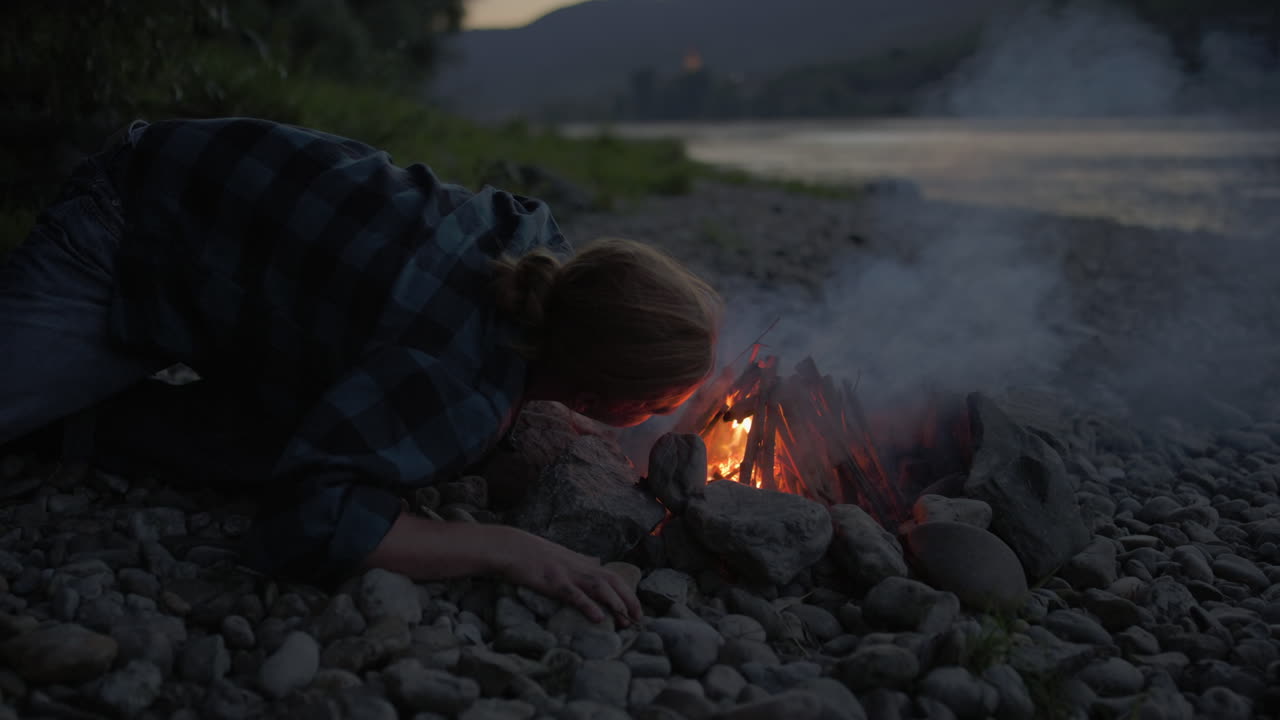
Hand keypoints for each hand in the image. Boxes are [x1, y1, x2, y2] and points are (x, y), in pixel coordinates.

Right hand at [492, 528, 642, 626]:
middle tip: (638, 619)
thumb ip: (579, 561)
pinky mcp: (553, 581)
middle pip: (612, 581)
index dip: (627, 592)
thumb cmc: (533, 553)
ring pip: (598, 587)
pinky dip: (588, 605)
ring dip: (615, 603)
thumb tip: (596, 563)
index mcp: (581, 563)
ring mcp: (567, 573)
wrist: (511, 546)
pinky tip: (598, 618)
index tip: (636, 609)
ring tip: (625, 620)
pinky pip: (574, 594)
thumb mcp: (561, 555)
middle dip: (628, 600)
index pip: (612, 576)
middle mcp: (579, 567)